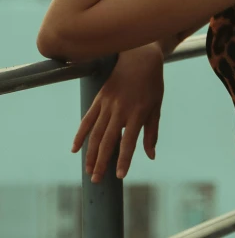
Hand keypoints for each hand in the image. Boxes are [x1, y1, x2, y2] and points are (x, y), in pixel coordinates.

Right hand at [71, 44, 164, 182]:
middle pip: (108, 140)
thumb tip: (151, 156)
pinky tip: (75, 149)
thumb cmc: (152, 84)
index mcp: (138, 113)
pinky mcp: (99, 98)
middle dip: (102, 162)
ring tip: (88, 170)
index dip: (124, 159)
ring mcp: (108, 103)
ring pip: (96, 133)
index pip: (129, 141)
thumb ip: (152, 132)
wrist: (140, 57)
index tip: (120, 175)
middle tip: (96, 180)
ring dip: (90, 153)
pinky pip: (87, 119)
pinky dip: (80, 134)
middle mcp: (121, 110)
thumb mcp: (156, 107)